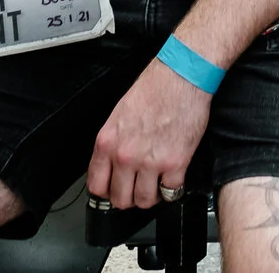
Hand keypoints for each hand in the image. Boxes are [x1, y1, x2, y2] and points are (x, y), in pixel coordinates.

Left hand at [89, 56, 214, 210]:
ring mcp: (150, 162)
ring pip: (145, 201)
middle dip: (130, 197)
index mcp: (108, 142)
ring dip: (152, 196)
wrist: (181, 76)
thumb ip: (113, 144)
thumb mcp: (119, 115)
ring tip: (157, 183)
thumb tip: (112, 167)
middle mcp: (125, 155)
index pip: (97, 186)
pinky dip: (173, 188)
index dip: (107, 192)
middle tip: (138, 188)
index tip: (115, 191)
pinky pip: (171, 193)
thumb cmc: (153, 89)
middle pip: (121, 199)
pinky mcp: (176, 163)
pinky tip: (173, 176)